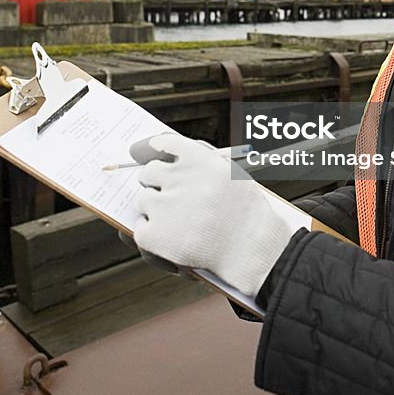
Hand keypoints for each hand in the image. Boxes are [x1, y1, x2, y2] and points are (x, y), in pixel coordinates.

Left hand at [130, 132, 295, 296]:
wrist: (253, 251)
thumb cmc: (246, 214)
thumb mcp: (232, 175)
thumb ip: (202, 164)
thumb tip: (163, 159)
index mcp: (200, 159)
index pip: (165, 143)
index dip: (153, 147)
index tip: (142, 151)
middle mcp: (180, 178)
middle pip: (149, 172)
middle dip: (156, 184)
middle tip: (172, 199)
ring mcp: (164, 206)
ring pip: (142, 201)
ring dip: (155, 212)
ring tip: (181, 226)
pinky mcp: (154, 234)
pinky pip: (139, 229)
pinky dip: (152, 238)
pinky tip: (173, 243)